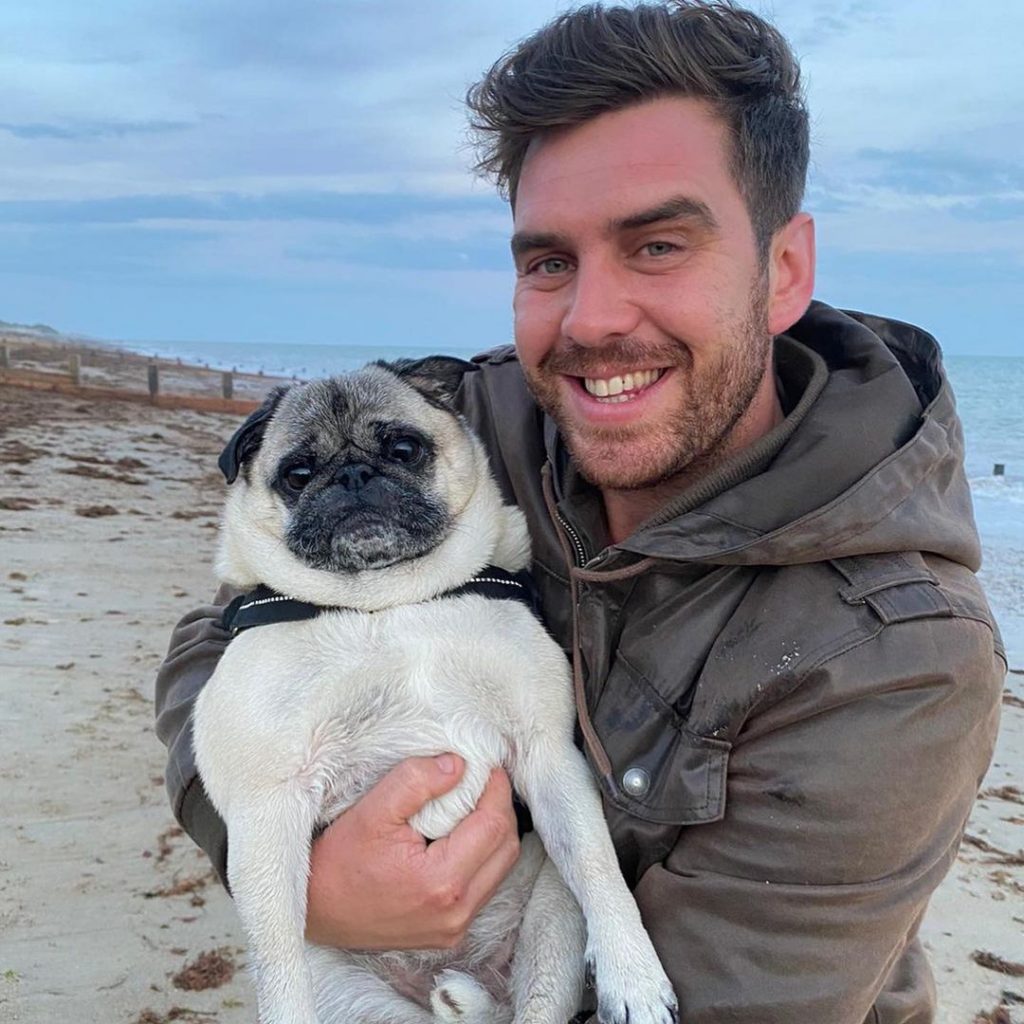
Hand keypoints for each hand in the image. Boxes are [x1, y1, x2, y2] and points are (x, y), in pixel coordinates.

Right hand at [305, 755, 519, 949]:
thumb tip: (458, 765)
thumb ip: (416, 782)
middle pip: (505, 848)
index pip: (494, 825)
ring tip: (469, 804)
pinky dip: (480, 856)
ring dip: (492, 833)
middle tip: (480, 780)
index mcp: (441, 883)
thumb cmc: (338, 862)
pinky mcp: (449, 933)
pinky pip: (484, 886)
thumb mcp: (373, 811)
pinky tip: (458, 836)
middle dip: (499, 808)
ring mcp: (454, 928)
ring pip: (499, 869)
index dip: (496, 788)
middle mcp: (455, 913)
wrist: (314, 910)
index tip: (485, 764)